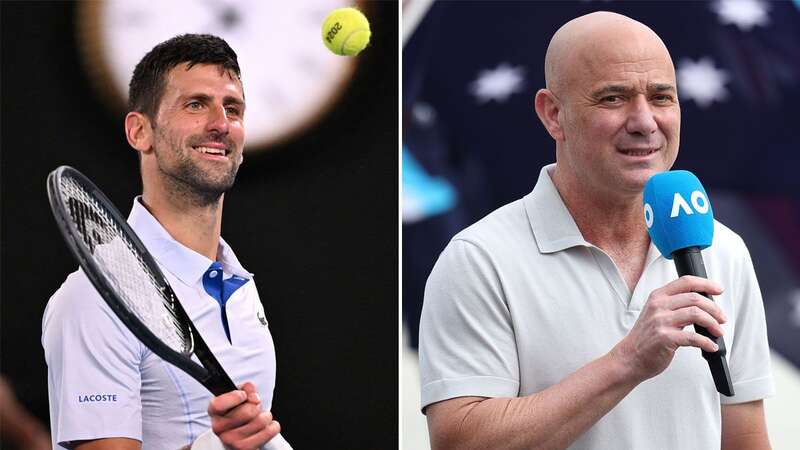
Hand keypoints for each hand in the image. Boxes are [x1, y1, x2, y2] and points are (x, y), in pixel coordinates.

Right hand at [208, 382, 279, 449]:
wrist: (236, 435)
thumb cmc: (237, 413)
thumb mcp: (237, 397)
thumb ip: (244, 389)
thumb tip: (252, 394)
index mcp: (215, 412)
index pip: (219, 404)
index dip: (234, 397)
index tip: (243, 395)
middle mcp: (220, 428)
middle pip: (248, 411)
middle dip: (257, 405)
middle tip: (255, 407)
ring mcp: (232, 441)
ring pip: (261, 421)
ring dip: (266, 416)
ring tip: (260, 417)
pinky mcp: (245, 449)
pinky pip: (268, 432)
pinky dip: (272, 427)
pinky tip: (265, 427)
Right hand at [612, 275, 726, 381]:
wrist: (630, 357)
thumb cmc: (645, 337)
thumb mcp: (655, 313)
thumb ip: (674, 306)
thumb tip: (702, 305)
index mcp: (657, 297)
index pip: (685, 282)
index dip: (705, 284)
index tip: (718, 290)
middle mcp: (658, 306)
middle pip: (695, 298)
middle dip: (714, 309)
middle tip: (721, 318)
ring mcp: (661, 322)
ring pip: (697, 314)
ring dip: (713, 324)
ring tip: (717, 331)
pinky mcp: (665, 338)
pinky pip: (693, 337)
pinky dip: (707, 342)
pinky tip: (710, 346)